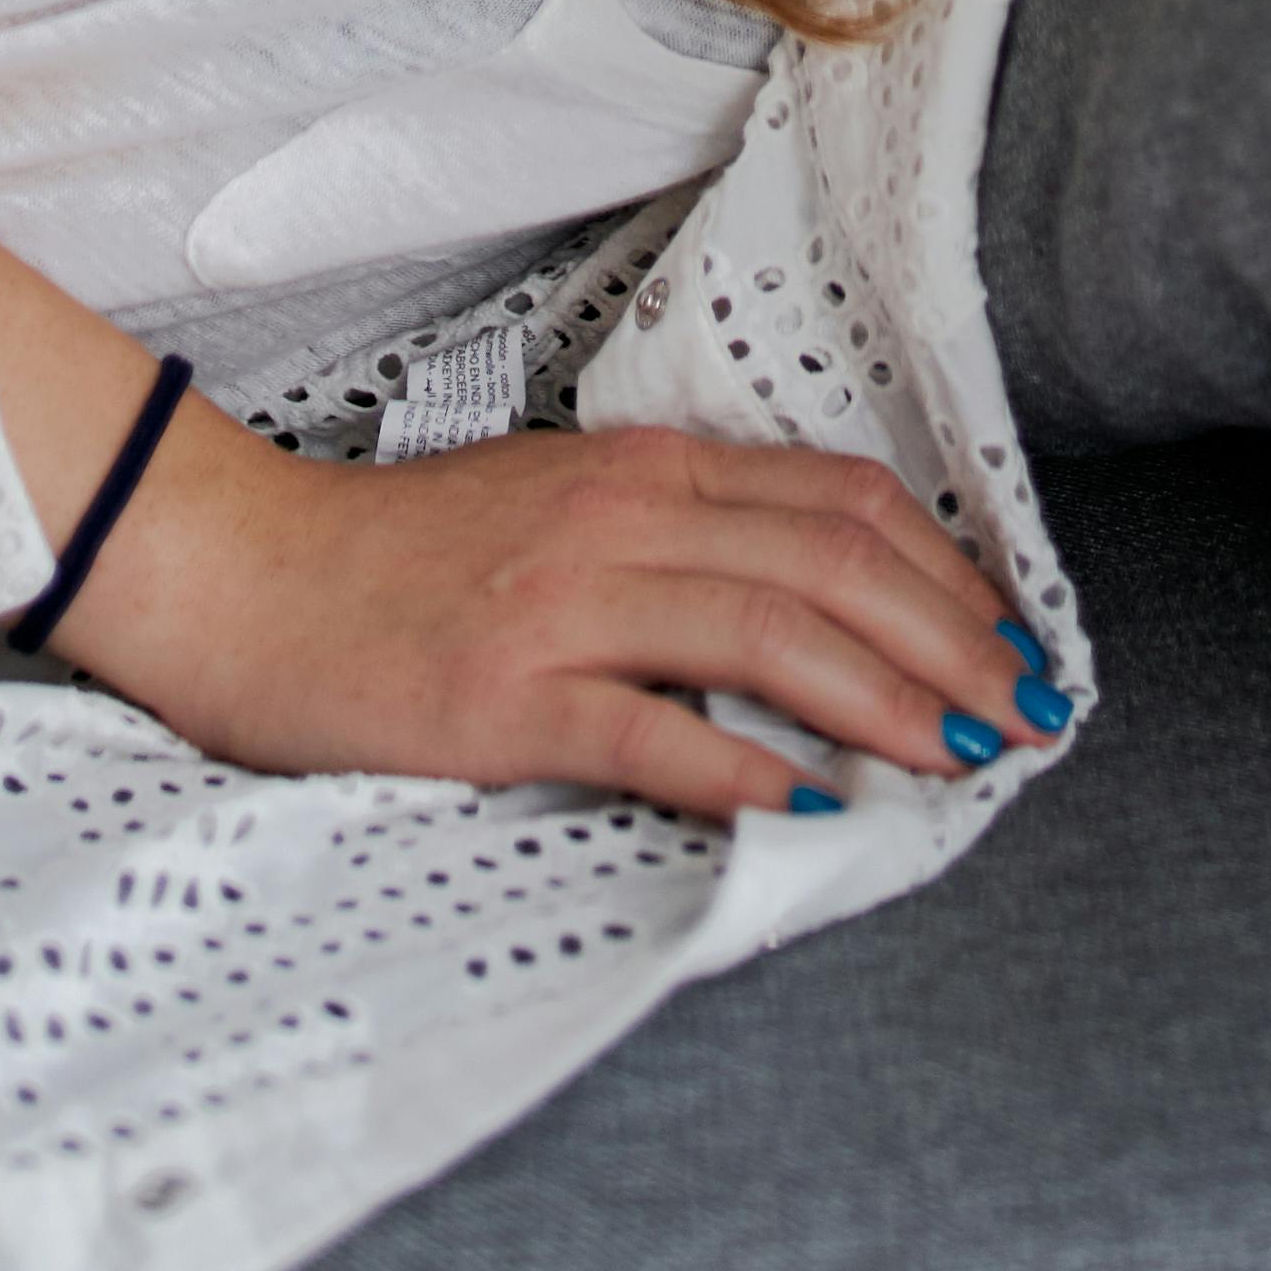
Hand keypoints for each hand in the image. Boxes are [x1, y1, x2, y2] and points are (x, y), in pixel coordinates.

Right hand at [64, 400, 1060, 817]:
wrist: (247, 575)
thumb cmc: (403, 557)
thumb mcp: (561, 509)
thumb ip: (676, 537)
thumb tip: (807, 595)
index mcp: (645, 469)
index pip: (838, 500)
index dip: (944, 568)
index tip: (1010, 634)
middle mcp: (621, 518)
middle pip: (829, 561)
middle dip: (947, 638)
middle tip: (1024, 708)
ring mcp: (563, 604)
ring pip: (766, 631)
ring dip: (880, 696)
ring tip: (956, 752)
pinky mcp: (504, 697)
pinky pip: (646, 727)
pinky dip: (738, 762)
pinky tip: (802, 801)